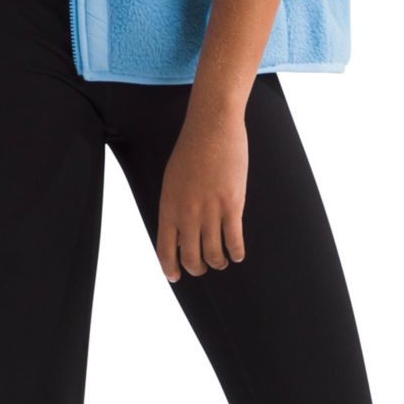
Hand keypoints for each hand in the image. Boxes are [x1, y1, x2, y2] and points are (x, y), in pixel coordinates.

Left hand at [157, 104, 247, 280]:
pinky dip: (236, 253)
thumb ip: (174, 206)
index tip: (176, 277)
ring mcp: (210, 210)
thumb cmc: (191, 150)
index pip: (165, 249)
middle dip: (198, 268)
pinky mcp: (232, 205)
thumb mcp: (172, 180)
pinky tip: (237, 254)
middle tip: (204, 267)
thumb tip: (180, 230)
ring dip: (219, 262)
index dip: (170, 268)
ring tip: (223, 261)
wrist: (212, 127)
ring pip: (214, 254)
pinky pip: (234, 241)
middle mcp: (187, 213)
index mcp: (169, 207)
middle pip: (191, 257)